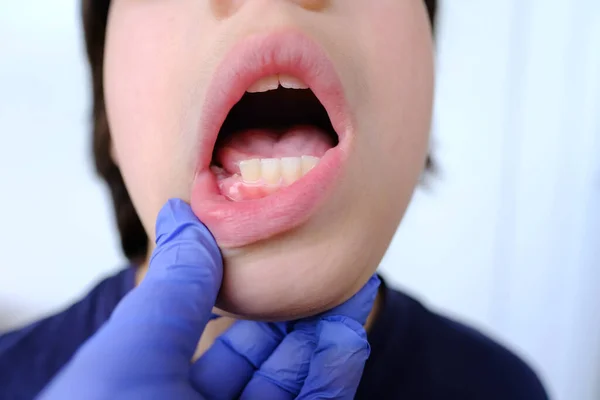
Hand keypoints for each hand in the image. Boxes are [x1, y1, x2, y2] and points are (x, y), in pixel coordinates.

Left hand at [39, 199, 379, 399]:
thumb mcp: (131, 361)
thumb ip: (171, 291)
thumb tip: (178, 214)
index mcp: (151, 394)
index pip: (210, 339)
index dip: (247, 296)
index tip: (280, 260)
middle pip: (262, 364)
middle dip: (300, 317)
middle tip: (334, 276)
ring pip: (295, 392)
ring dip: (327, 345)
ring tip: (353, 299)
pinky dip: (333, 381)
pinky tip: (348, 341)